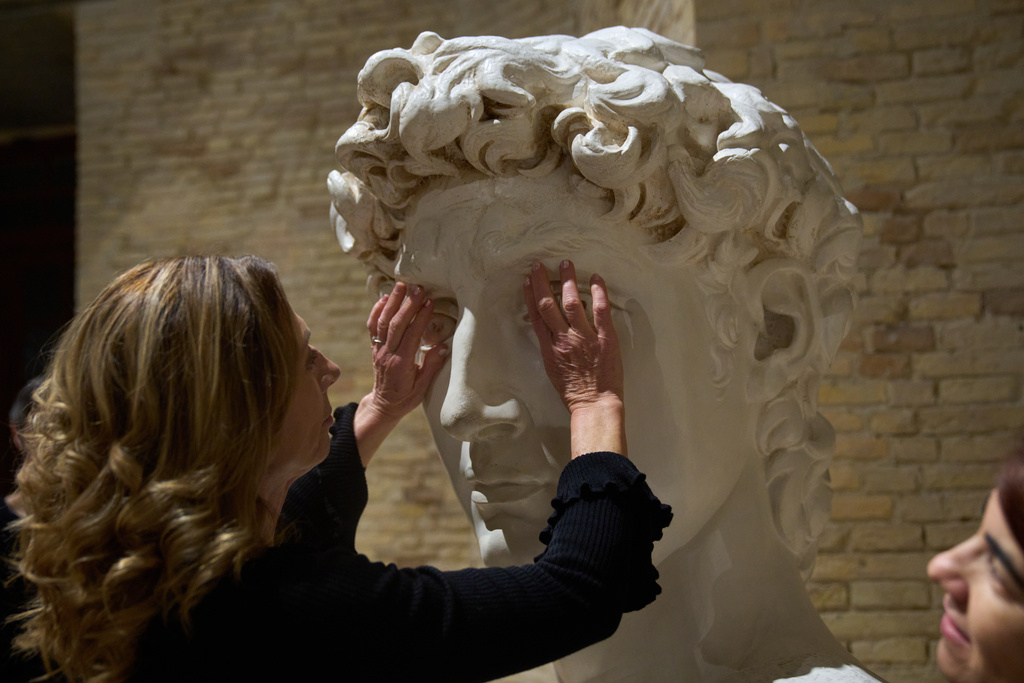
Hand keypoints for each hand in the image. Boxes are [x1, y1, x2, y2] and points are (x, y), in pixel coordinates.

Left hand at [355, 282, 448, 464]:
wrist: (384, 405)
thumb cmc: (406, 397)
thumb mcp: (422, 387)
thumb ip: (431, 366)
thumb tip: (443, 347)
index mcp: (401, 364)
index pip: (411, 336)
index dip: (420, 318)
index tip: (430, 303)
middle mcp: (387, 354)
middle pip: (396, 325)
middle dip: (407, 305)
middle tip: (418, 288)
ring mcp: (378, 349)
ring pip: (382, 322)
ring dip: (392, 301)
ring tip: (401, 285)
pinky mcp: (374, 347)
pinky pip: (372, 326)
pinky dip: (377, 310)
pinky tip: (384, 298)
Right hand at [524, 261, 625, 457]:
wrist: (595, 404)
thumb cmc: (574, 391)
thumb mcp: (553, 369)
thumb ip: (552, 348)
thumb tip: (552, 329)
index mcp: (550, 348)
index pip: (536, 315)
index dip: (531, 295)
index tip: (528, 280)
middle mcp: (564, 339)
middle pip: (549, 305)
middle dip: (543, 282)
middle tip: (540, 265)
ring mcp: (585, 337)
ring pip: (572, 302)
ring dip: (568, 281)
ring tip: (566, 264)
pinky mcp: (605, 338)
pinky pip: (600, 310)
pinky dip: (598, 292)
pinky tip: (596, 278)